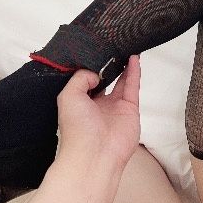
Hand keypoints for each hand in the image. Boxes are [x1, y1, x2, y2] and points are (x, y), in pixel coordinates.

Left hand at [56, 55, 140, 171]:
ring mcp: (115, 107)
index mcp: (80, 103)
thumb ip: (80, 78)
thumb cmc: (77, 129)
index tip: (93, 52)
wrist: (95, 154)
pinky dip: (134, 72)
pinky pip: (132, 86)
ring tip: (125, 49)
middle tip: (112, 49)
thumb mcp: (68, 97)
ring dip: (124, 66)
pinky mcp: (131, 109)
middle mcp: (97, 104)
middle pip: (105, 80)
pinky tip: (134, 58)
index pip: (85, 81)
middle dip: (108, 66)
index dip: (90, 68)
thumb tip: (96, 72)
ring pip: (121, 81)